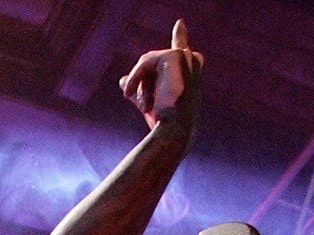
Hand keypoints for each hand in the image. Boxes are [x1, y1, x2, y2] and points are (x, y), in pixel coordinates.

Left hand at [120, 19, 201, 133]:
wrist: (173, 131)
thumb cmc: (164, 124)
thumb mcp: (147, 102)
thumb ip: (137, 87)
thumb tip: (122, 80)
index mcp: (190, 72)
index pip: (181, 49)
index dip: (180, 36)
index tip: (179, 24)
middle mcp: (191, 61)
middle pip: (151, 62)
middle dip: (142, 84)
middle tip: (144, 106)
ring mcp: (184, 56)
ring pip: (147, 62)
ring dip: (139, 85)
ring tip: (145, 105)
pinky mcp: (174, 56)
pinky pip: (145, 62)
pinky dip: (136, 79)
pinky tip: (131, 93)